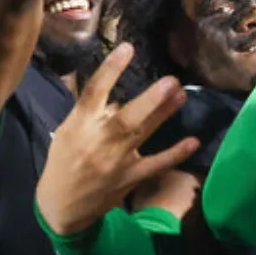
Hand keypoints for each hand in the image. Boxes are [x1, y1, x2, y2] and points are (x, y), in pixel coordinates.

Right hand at [35, 44, 198, 235]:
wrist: (61, 207)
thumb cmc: (65, 159)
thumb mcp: (68, 129)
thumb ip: (89, 106)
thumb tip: (110, 78)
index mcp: (79, 124)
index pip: (93, 92)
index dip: (110, 70)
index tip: (128, 48)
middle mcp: (98, 141)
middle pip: (124, 119)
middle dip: (149, 100)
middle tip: (171, 81)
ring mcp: (115, 162)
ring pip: (142, 134)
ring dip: (164, 114)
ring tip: (182, 95)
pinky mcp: (130, 178)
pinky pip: (156, 165)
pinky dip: (175, 154)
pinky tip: (194, 141)